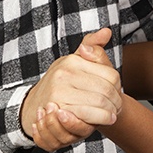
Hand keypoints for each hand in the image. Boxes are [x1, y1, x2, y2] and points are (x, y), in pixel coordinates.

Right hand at [21, 29, 118, 147]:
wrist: (35, 106)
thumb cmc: (61, 83)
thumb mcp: (75, 62)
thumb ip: (92, 47)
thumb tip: (106, 32)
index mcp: (72, 61)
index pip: (110, 74)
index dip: (118, 87)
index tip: (117, 93)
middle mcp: (64, 74)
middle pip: (106, 90)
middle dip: (116, 102)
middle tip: (117, 107)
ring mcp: (59, 92)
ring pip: (99, 104)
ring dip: (109, 112)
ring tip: (112, 115)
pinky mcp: (58, 111)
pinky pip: (87, 116)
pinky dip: (99, 120)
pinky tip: (103, 120)